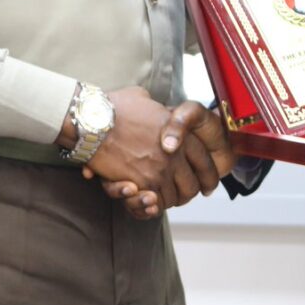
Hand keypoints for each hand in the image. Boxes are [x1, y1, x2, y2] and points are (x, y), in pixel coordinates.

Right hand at [96, 102, 236, 217]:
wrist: (94, 120)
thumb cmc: (116, 106)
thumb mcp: (145, 98)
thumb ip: (156, 108)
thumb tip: (154, 109)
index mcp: (181, 133)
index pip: (205, 161)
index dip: (209, 175)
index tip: (208, 185)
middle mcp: (174, 154)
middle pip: (192, 185)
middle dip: (188, 193)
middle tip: (181, 195)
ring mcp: (158, 170)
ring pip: (173, 198)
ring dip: (167, 200)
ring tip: (160, 197)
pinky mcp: (140, 183)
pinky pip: (153, 204)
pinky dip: (150, 206)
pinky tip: (147, 200)